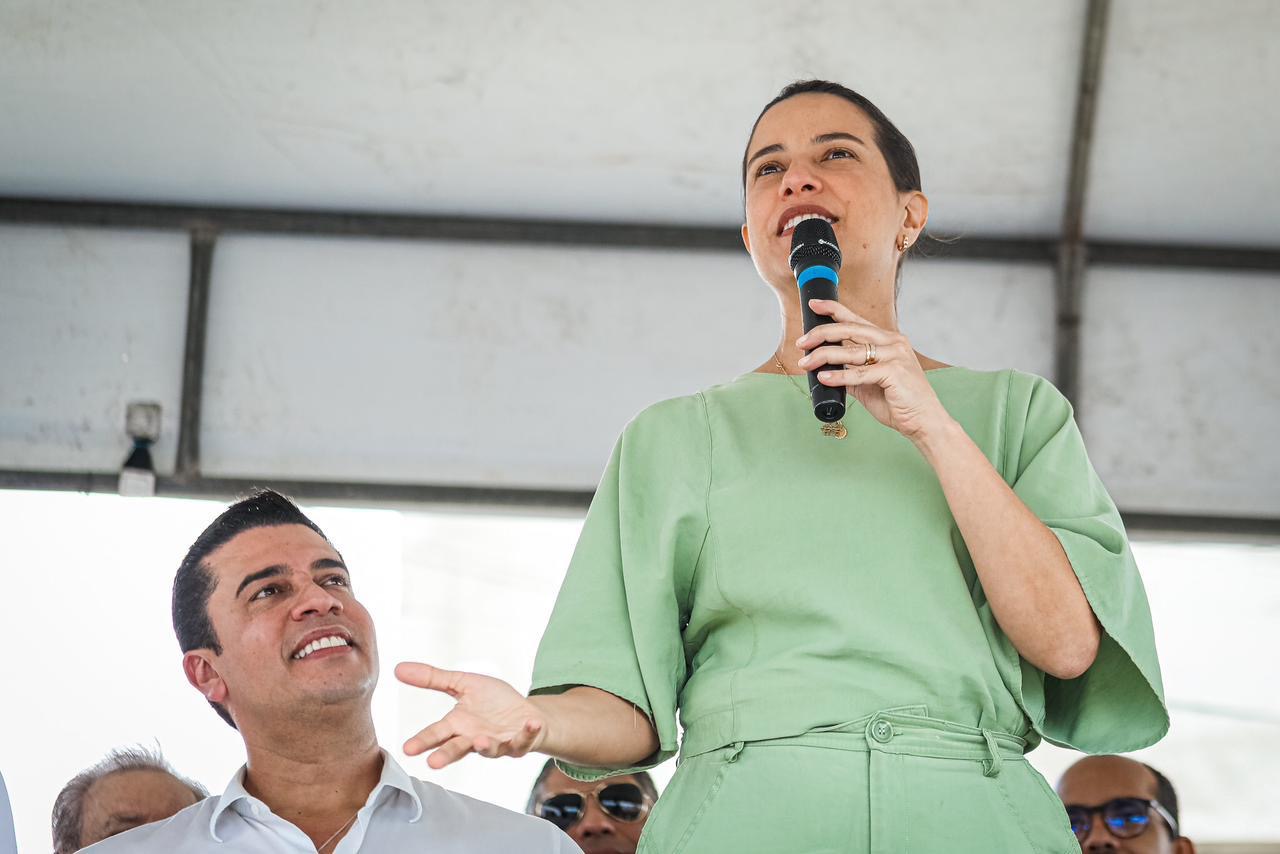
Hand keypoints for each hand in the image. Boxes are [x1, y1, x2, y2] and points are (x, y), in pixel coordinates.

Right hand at [395, 662, 547, 769]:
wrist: (524, 712)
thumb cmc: (492, 701)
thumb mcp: (463, 684)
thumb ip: (433, 678)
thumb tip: (398, 668)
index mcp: (459, 725)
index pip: (437, 734)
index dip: (423, 741)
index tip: (407, 750)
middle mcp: (474, 738)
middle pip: (457, 749)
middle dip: (446, 756)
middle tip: (432, 763)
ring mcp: (497, 743)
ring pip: (489, 749)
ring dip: (485, 746)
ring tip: (480, 741)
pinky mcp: (520, 742)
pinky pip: (523, 740)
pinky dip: (527, 733)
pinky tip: (531, 724)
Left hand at [796, 299, 950, 441]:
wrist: (923, 422)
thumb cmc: (898, 403)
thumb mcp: (867, 384)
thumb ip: (850, 373)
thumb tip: (824, 370)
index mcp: (888, 340)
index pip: (857, 320)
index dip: (834, 310)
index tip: (814, 305)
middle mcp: (893, 342)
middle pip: (850, 330)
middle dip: (822, 334)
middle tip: (802, 342)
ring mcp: (895, 355)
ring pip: (851, 351)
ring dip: (824, 356)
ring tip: (806, 363)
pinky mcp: (894, 372)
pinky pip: (859, 373)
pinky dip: (839, 376)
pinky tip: (823, 377)